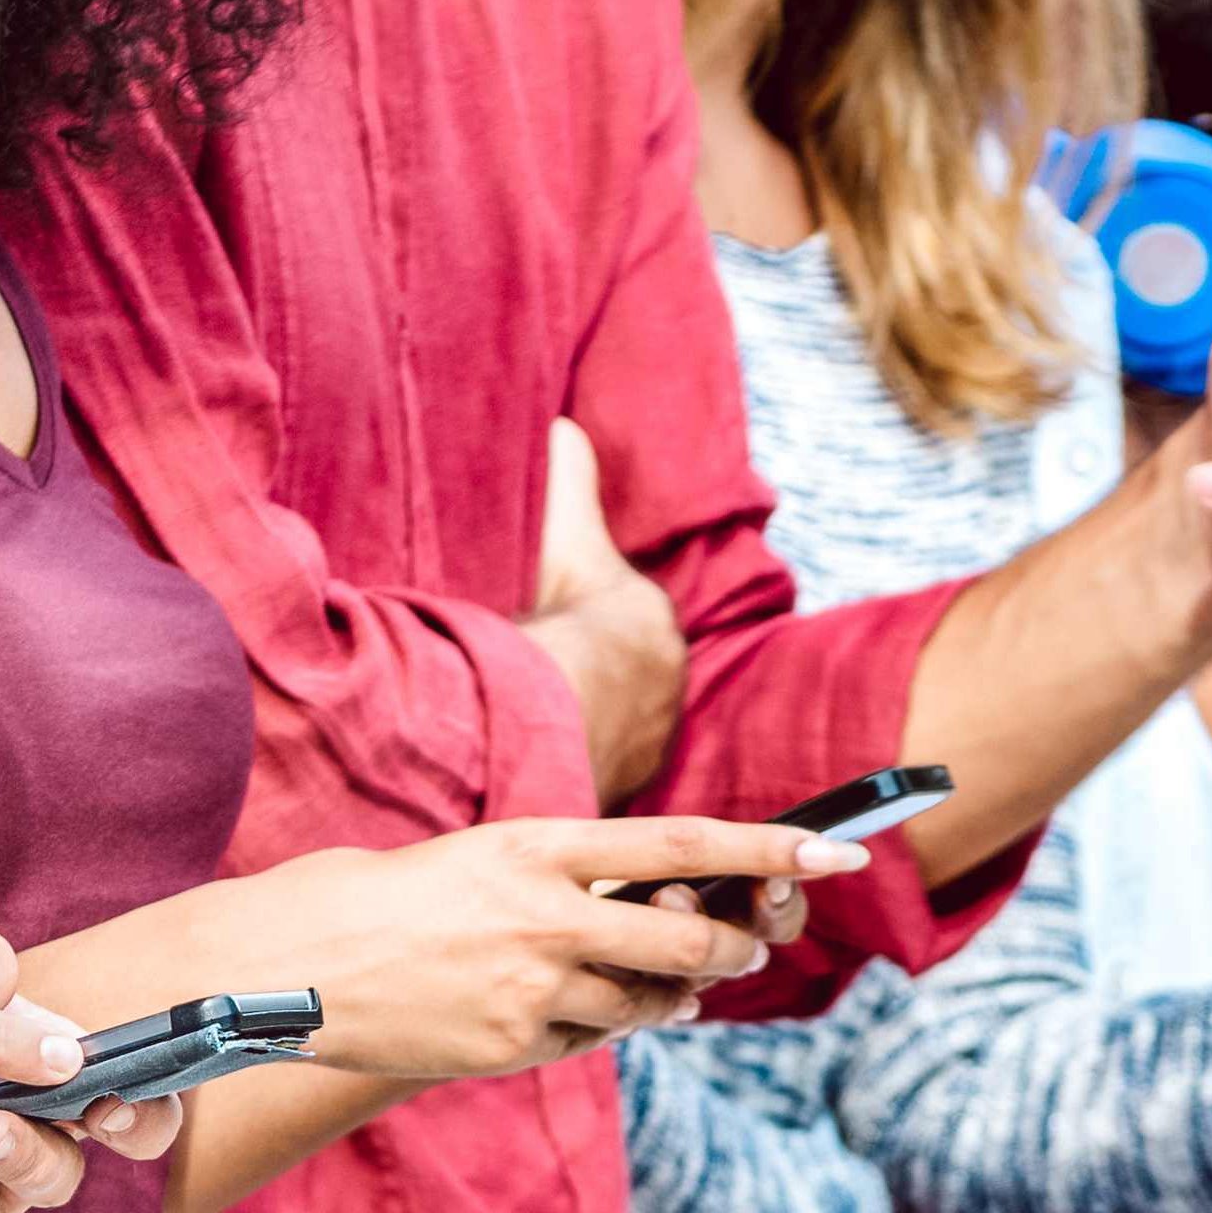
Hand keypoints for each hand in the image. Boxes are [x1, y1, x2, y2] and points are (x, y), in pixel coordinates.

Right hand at [166, 817, 852, 1078]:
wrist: (287, 966)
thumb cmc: (378, 900)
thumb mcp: (476, 861)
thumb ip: (557, 880)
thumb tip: (633, 908)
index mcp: (539, 846)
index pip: (683, 846)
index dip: (766, 854)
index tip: (833, 856)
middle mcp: (548, 914)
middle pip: (685, 942)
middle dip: (725, 952)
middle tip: (740, 951)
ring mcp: (531, 986)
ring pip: (643, 1004)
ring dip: (656, 999)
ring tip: (631, 986)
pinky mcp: (510, 1045)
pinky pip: (584, 1042)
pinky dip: (586, 1030)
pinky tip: (541, 1013)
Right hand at [522, 419, 686, 804]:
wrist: (559, 704)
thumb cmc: (566, 619)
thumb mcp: (565, 539)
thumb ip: (569, 480)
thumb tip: (565, 424)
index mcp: (658, 634)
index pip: (635, 630)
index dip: (601, 633)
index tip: (571, 639)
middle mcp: (665, 694)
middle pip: (630, 686)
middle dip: (602, 686)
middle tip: (556, 686)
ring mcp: (646, 748)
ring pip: (618, 733)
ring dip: (592, 732)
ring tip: (549, 729)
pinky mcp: (619, 788)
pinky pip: (599, 772)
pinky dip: (577, 767)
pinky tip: (546, 765)